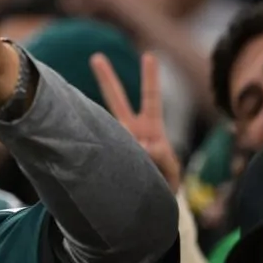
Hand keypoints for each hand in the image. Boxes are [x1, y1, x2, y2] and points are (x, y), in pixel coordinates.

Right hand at [90, 51, 180, 190]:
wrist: (146, 206)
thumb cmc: (163, 185)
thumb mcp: (171, 172)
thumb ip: (164, 158)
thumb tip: (144, 145)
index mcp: (150, 129)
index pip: (151, 98)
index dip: (150, 78)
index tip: (150, 57)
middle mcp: (128, 131)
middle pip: (116, 100)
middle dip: (106, 78)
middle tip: (96, 56)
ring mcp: (114, 143)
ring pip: (101, 124)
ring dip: (91, 121)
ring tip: (94, 123)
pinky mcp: (103, 158)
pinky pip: (103, 153)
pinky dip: (108, 160)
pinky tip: (105, 166)